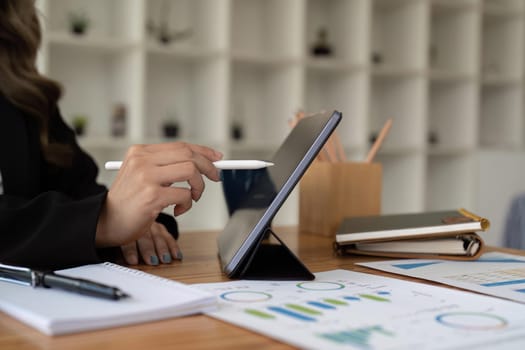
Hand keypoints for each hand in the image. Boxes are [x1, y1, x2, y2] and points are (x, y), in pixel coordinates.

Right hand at [96, 142, 221, 246]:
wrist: (105, 222)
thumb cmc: (128, 202)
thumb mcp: (142, 175)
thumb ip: (166, 166)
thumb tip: (202, 162)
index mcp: (140, 152)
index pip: (181, 146)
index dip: (203, 151)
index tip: (216, 158)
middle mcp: (142, 161)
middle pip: (189, 155)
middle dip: (208, 167)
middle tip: (214, 178)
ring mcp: (146, 178)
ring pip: (191, 171)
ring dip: (198, 187)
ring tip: (192, 198)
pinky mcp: (152, 196)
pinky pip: (185, 195)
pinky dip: (187, 204)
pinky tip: (177, 211)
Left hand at [120, 222, 181, 264]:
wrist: (125, 219)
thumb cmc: (119, 234)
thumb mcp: (113, 238)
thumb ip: (115, 246)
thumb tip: (115, 262)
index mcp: (124, 227)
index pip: (127, 238)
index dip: (130, 250)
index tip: (133, 261)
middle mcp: (139, 224)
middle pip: (144, 237)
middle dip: (149, 249)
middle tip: (153, 261)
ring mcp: (151, 225)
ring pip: (158, 236)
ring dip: (163, 248)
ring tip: (165, 259)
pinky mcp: (160, 228)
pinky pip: (168, 236)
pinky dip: (173, 246)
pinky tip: (177, 255)